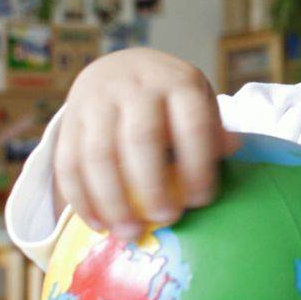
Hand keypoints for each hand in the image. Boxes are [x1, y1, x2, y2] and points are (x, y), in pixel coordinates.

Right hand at [53, 47, 240, 238]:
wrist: (119, 67)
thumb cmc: (170, 98)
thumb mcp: (198, 101)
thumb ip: (212, 129)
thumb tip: (232, 149)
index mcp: (178, 83)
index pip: (191, 125)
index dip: (197, 165)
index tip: (201, 200)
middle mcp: (136, 87)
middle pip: (141, 139)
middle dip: (153, 186)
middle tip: (167, 219)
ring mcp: (97, 102)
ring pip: (98, 154)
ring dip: (113, 200)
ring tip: (129, 232)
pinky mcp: (69, 121)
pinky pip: (68, 163)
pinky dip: (81, 199)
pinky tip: (99, 224)